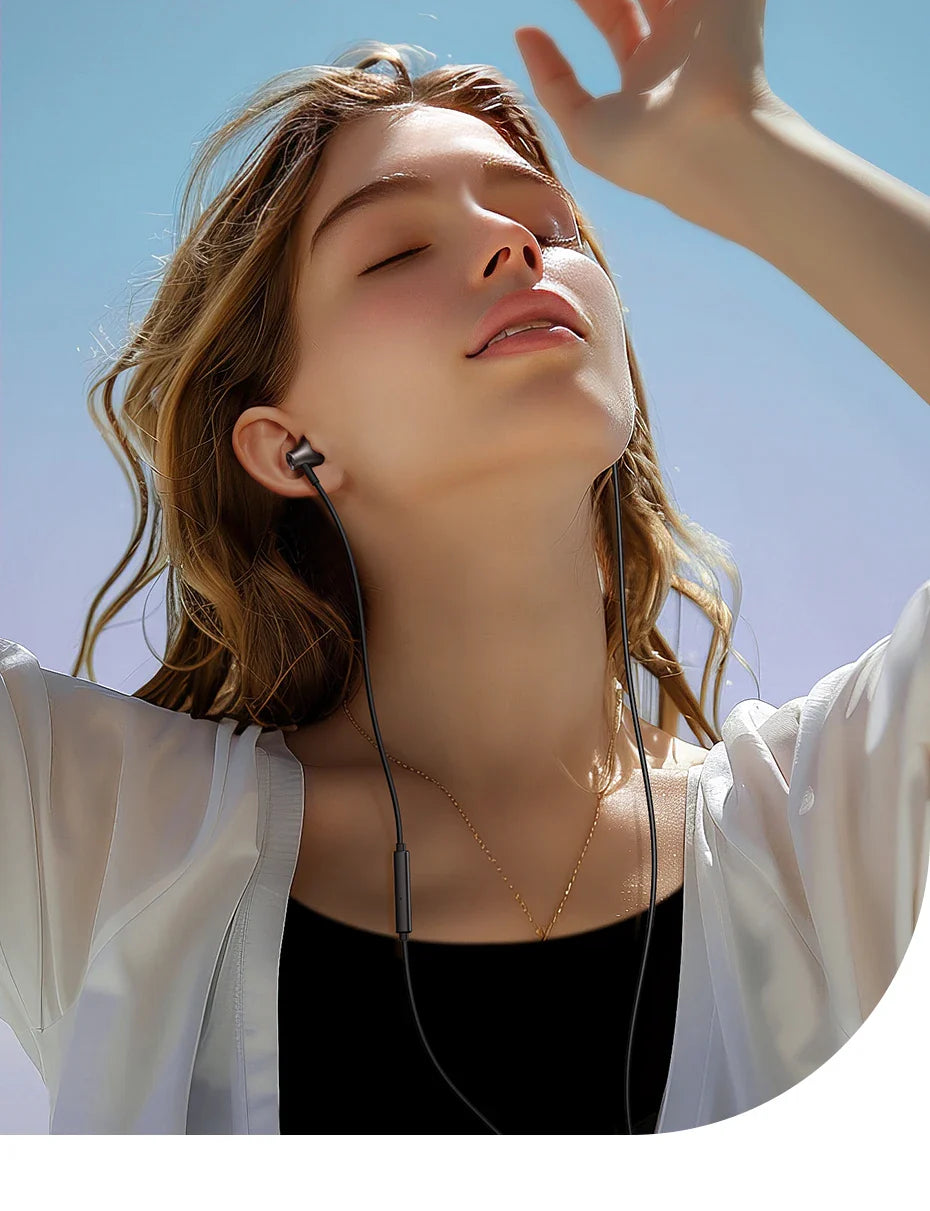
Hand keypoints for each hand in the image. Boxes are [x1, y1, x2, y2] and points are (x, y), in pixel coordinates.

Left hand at [515, 0, 785, 212]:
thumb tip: (523, 32)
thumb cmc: (643, 153)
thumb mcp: (582, 128)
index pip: (618, 21)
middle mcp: (675, 46)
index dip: (592, 2)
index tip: (559, 6)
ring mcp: (701, 19)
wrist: (706, 147)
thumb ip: (552, 81)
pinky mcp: (728, 0)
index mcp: (647, 77)